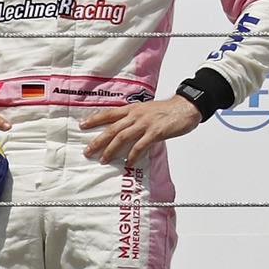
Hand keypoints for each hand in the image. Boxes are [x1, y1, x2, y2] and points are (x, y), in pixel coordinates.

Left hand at [80, 94, 200, 166]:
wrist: (185, 106)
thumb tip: (125, 129)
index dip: (95, 119)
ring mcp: (145, 124)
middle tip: (87, 150)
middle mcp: (136, 115)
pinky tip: (128, 162)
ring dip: (111, 150)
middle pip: (112, 128)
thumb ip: (135, 117)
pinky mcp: (155, 132)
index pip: (109, 113)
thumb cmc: (167, 110)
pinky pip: (140, 146)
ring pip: (122, 137)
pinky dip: (132, 155)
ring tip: (103, 159)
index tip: (82, 125)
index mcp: (133, 108)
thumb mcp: (147, 109)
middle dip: (98, 140)